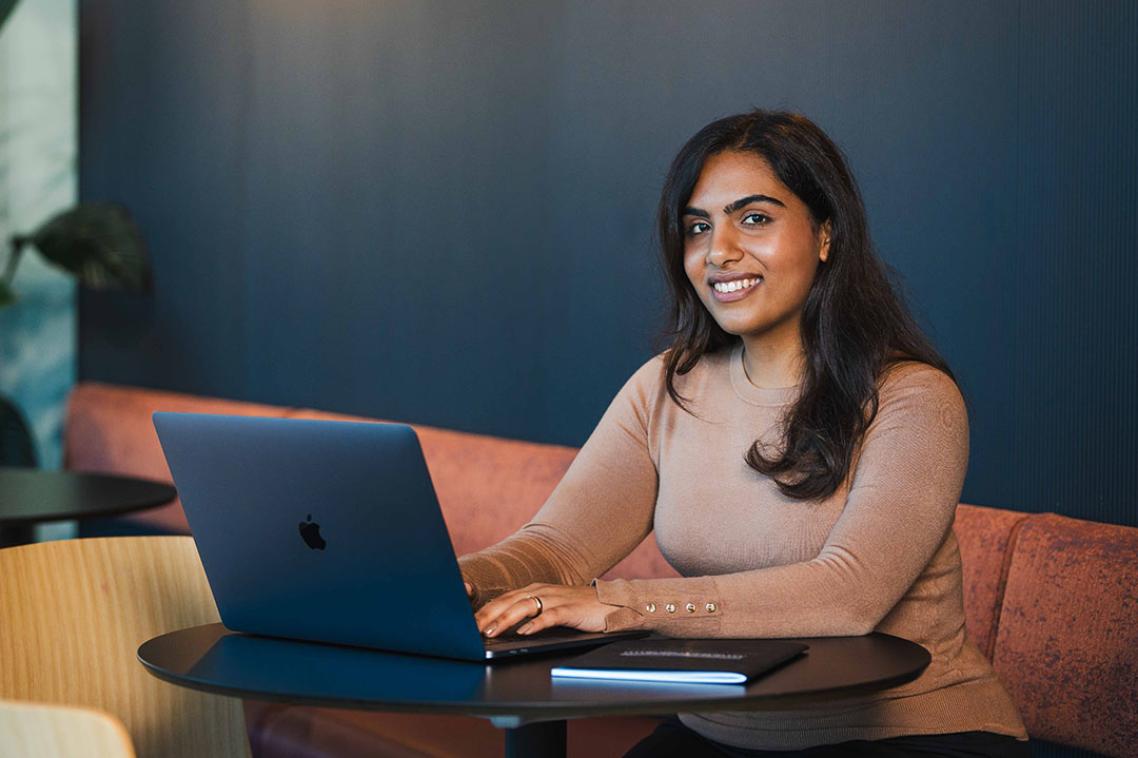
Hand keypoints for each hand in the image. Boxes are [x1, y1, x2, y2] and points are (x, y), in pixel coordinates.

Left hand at [474, 582, 609, 636]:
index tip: (467, 624)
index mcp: (534, 590)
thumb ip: (529, 614)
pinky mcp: (570, 609)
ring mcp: (556, 599)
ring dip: (505, 620)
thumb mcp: (549, 608)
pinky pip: (550, 616)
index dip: (484, 611)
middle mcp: (542, 591)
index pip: (503, 599)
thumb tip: (504, 629)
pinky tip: (525, 632)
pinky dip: (536, 624)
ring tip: (491, 633)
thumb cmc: (578, 608)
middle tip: (470, 630)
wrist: (611, 603)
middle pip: (508, 601)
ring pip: (524, 607)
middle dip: (488, 616)